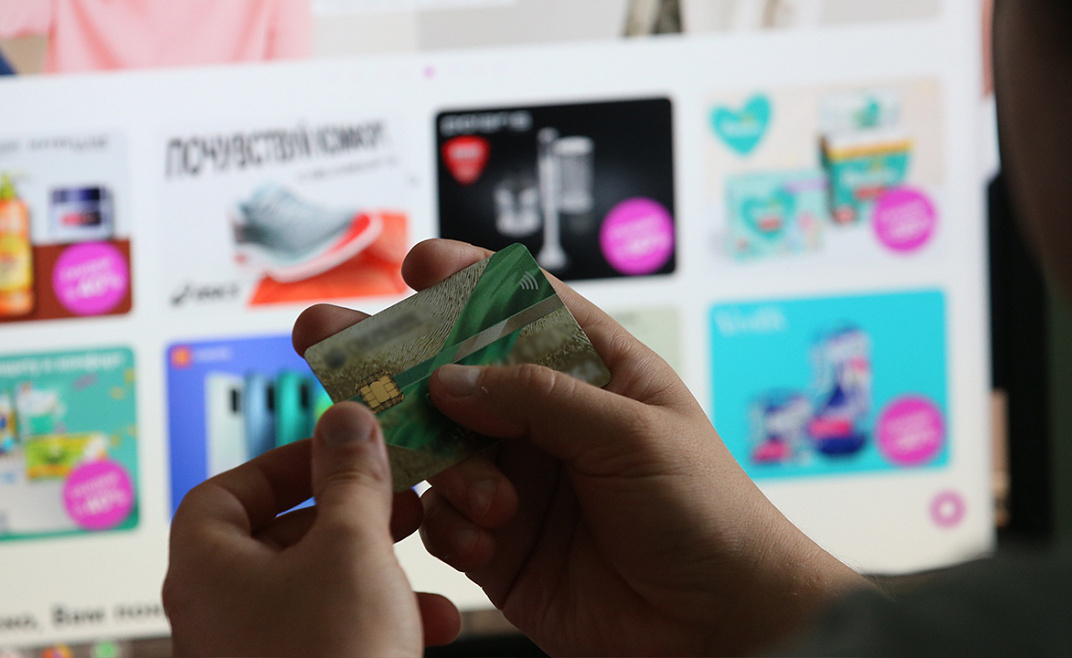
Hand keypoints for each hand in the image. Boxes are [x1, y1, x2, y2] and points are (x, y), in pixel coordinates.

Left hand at [163, 402, 460, 656]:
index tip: (338, 452)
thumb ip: (352, 477)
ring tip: (426, 551)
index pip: (225, 491)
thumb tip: (345, 417)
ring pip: (317, 586)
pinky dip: (382, 617)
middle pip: (278, 536)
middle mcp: (221, 613)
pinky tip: (438, 620)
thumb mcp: (352, 547)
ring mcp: (256, 653)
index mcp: (208, 570)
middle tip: (397, 495)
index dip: (284, 463)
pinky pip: (335, 633)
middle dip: (349, 514)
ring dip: (376, 565)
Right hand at [294, 239, 872, 655]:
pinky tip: (490, 538)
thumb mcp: (632, 434)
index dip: (467, 281)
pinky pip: (444, 519)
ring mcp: (519, 480)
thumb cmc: (703, 511)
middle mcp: (546, 420)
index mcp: (593, 372)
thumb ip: (539, 398)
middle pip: (455, 374)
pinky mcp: (499, 543)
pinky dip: (451, 524)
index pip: (521, 308)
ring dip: (441, 464)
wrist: (717, 622)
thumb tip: (450, 378)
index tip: (415, 264)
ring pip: (438, 448)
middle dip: (393, 355)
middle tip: (325, 332)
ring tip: (488, 497)